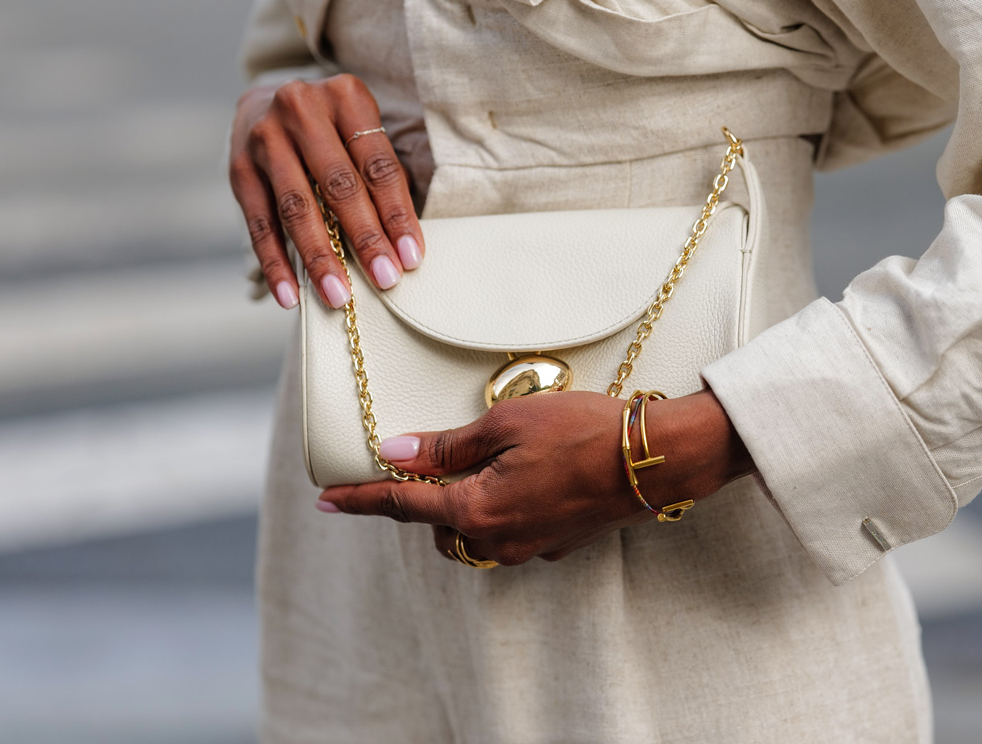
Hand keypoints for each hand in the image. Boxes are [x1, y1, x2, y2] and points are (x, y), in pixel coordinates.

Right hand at [228, 74, 423, 309]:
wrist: (267, 100)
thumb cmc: (332, 129)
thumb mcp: (361, 132)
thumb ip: (380, 177)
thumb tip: (401, 246)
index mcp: (346, 96)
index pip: (378, 165)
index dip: (397, 214)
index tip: (410, 257)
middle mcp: (302, 109)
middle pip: (338, 185)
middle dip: (365, 238)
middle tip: (384, 279)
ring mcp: (265, 137)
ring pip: (297, 208)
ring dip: (320, 257)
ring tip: (338, 296)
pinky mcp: (238, 167)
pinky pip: (259, 224)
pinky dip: (275, 263)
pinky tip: (290, 296)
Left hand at [316, 390, 753, 565]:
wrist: (654, 461)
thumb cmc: (582, 433)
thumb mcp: (505, 424)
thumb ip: (446, 446)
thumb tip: (396, 453)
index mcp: (475, 510)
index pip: (400, 505)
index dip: (359, 499)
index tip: (327, 499)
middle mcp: (496, 540)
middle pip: (436, 524)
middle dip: (423, 498)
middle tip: (425, 459)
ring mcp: (527, 548)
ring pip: (472, 531)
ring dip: (463, 504)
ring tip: (481, 462)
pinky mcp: (554, 545)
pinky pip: (507, 531)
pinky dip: (499, 507)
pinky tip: (523, 475)